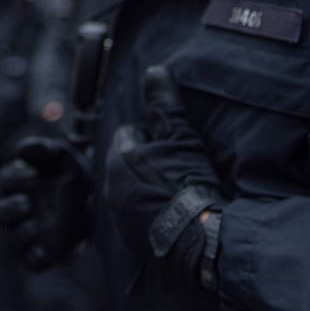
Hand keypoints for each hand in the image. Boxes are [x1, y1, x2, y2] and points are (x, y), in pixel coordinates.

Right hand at [0, 136, 93, 269]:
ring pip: (12, 237)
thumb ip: (43, 150)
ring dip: (19, 231)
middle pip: (0, 213)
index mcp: (20, 186)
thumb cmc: (72, 177)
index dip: (16, 178)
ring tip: (34, 226)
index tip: (34, 176)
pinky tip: (43, 251)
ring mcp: (29, 233)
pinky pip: (30, 260)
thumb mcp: (62, 158)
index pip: (6, 181)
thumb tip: (20, 149)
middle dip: (11, 207)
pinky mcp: (42, 253)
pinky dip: (34, 256)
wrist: (98, 204)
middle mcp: (19, 211)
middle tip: (27, 202)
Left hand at [101, 66, 222, 287]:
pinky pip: (137, 215)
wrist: (199, 238)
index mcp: (118, 160)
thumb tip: (155, 71)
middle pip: (128, 163)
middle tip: (176, 166)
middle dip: (146, 161)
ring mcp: (120, 216)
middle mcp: (111, 188)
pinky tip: (173, 212)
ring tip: (176, 189)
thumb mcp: (180, 138)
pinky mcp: (132, 239)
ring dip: (147, 186)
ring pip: (131, 189)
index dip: (153, 136)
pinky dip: (151, 210)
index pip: (129, 134)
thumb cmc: (187, 184)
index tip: (172, 146)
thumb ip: (164, 104)